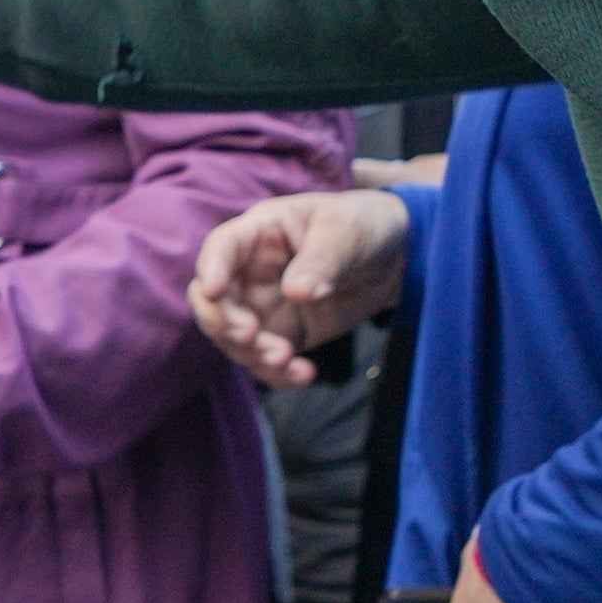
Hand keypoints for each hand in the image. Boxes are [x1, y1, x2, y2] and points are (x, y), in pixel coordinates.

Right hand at [189, 186, 411, 385]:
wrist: (389, 258)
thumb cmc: (362, 227)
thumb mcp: (348, 232)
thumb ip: (323, 260)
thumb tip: (296, 292)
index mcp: (261, 233)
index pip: (223, 247)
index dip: (212, 267)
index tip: (213, 290)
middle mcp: (250, 272)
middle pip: (213, 301)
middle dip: (223, 322)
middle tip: (251, 336)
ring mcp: (262, 307)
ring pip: (233, 339)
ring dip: (252, 355)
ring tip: (287, 359)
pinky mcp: (281, 335)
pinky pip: (265, 361)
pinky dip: (278, 375)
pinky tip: (304, 374)